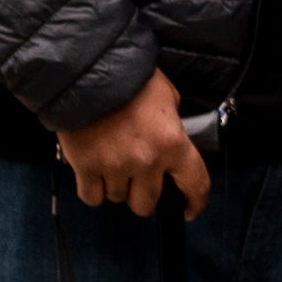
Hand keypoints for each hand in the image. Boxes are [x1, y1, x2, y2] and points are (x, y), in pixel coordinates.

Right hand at [56, 70, 213, 216]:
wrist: (89, 71)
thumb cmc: (130, 79)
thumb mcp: (168, 97)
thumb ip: (172, 126)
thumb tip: (169, 145)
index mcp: (173, 143)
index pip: (195, 184)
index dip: (194, 202)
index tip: (188, 209)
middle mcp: (147, 161)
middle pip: (147, 203)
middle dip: (142, 195)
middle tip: (136, 179)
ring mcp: (115, 166)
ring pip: (117, 199)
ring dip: (116, 187)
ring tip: (111, 163)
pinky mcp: (86, 167)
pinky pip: (92, 197)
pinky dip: (93, 190)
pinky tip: (94, 174)